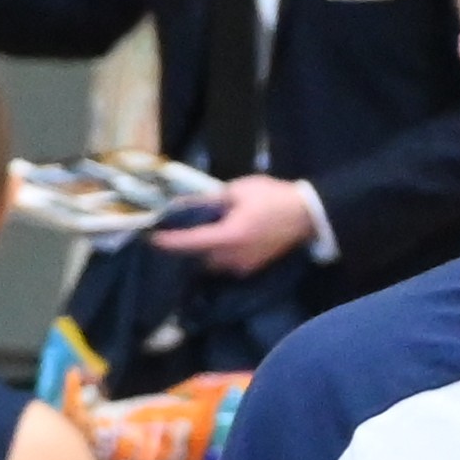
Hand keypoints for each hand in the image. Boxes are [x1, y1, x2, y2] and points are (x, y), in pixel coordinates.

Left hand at [145, 175, 321, 274]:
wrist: (307, 214)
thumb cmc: (273, 197)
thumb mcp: (237, 190)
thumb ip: (208, 200)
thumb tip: (181, 205)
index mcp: (229, 237)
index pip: (191, 243)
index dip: (169, 241)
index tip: (151, 238)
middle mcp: (232, 258)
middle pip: (198, 257)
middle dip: (186, 247)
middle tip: (173, 231)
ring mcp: (242, 267)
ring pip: (210, 263)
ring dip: (201, 252)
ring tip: (195, 234)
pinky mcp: (250, 269)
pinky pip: (224, 265)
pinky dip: (216, 254)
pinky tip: (216, 240)